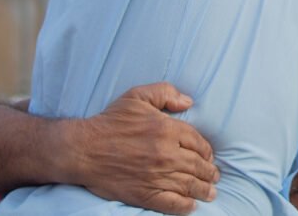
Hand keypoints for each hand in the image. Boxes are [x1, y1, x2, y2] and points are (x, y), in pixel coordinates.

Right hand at [68, 82, 219, 213]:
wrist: (83, 149)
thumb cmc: (110, 121)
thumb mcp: (137, 96)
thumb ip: (165, 93)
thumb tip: (189, 102)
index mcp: (167, 129)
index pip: (198, 142)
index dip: (207, 151)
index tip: (209, 157)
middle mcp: (166, 154)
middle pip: (198, 165)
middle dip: (210, 172)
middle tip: (214, 177)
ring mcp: (157, 176)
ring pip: (189, 185)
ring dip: (203, 190)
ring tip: (210, 193)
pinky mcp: (145, 194)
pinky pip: (172, 204)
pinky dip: (185, 206)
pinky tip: (191, 206)